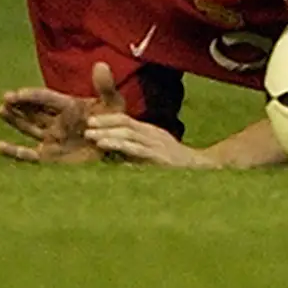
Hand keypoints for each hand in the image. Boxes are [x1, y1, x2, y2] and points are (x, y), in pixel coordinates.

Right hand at [0, 61, 124, 163]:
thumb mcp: (113, 104)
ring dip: (14, 119)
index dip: (31, 96)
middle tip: (5, 99)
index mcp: (68, 106)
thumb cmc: (116, 124)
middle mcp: (56, 121)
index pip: (45, 98)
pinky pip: (28, 155)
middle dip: (19, 105)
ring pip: (27, 127)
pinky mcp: (50, 158)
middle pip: (33, 111)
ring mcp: (51, 139)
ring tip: (0, 110)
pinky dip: (13, 152)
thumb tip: (101, 64)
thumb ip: (106, 87)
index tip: (17, 93)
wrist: (118, 150)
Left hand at [84, 112, 214, 167]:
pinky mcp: (160, 158)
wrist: (201, 169)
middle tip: (87, 126)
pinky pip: (139, 151)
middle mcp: (153, 135)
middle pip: (126, 125)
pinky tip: (109, 150)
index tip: (90, 121)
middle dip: (105, 125)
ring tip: (93, 138)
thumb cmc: (175, 163)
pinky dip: (123, 148)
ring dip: (110, 136)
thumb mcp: (155, 150)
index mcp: (150, 132)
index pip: (127, 120)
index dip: (108, 119)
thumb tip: (112, 155)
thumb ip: (137, 149)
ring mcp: (157, 146)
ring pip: (130, 136)